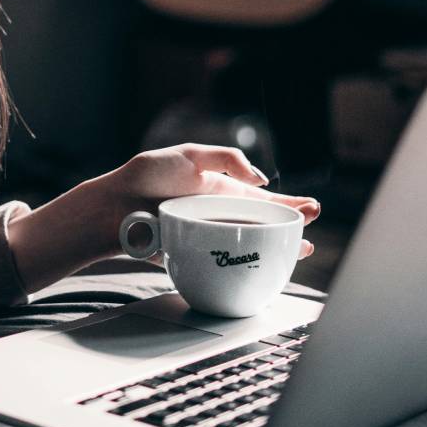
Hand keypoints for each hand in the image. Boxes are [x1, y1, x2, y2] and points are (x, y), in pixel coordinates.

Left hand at [114, 143, 319, 258]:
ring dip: (275, 250)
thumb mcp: (190, 155)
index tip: (311, 208)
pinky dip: (245, 269)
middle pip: (261, 225)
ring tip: (299, 250)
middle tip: (312, 228)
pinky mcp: (194, 255)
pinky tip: (262, 271)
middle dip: (289, 227)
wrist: (113, 205)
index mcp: (219, 191)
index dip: (287, 204)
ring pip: (247, 247)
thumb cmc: (147, 176)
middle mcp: (217, 215)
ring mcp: (207, 237)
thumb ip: (226, 159)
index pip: (260, 199)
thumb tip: (260, 180)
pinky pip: (224, 265)